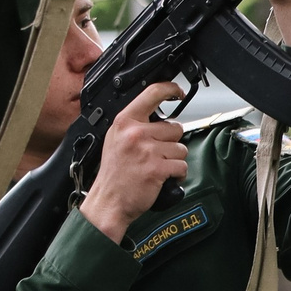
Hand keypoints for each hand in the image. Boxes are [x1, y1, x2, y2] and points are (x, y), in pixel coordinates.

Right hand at [79, 84, 189, 242]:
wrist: (108, 201)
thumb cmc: (114, 174)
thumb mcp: (117, 139)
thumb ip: (135, 125)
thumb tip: (159, 116)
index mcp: (125, 122)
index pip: (152, 93)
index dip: (170, 89)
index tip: (178, 92)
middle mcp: (136, 133)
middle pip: (175, 127)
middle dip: (171, 142)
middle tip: (156, 154)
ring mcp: (147, 150)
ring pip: (181, 148)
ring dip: (174, 159)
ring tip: (157, 166)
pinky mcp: (157, 168)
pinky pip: (181, 166)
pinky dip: (177, 174)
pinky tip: (162, 177)